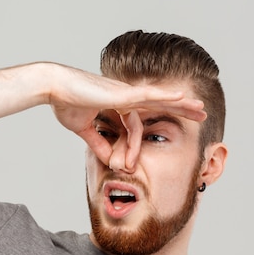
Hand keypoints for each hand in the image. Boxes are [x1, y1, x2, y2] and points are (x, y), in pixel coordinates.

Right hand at [47, 65, 206, 167]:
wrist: (52, 88)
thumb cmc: (64, 103)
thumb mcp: (83, 129)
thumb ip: (96, 142)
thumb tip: (107, 158)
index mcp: (116, 104)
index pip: (137, 123)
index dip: (137, 145)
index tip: (129, 166)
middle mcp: (124, 97)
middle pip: (159, 104)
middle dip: (180, 110)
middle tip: (201, 114)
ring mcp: (124, 94)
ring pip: (159, 99)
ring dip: (181, 104)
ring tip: (201, 108)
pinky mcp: (120, 94)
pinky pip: (147, 96)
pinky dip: (164, 96)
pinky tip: (181, 97)